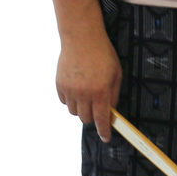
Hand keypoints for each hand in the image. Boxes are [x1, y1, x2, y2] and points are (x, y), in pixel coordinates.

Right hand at [57, 23, 122, 141]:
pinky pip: (65, 102)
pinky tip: (77, 88)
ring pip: (74, 112)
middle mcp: (84, 93)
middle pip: (86, 119)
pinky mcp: (60, 85)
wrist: (81, 38)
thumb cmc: (102, 53)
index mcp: (100, 91)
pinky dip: (71, 100)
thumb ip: (113, 95)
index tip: (105, 137)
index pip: (102, 119)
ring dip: (82, 108)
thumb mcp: (116, 74)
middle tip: (97, 106)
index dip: (104, 131)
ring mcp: (70, 89)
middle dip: (93, 117)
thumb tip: (111, 111)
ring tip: (86, 94)